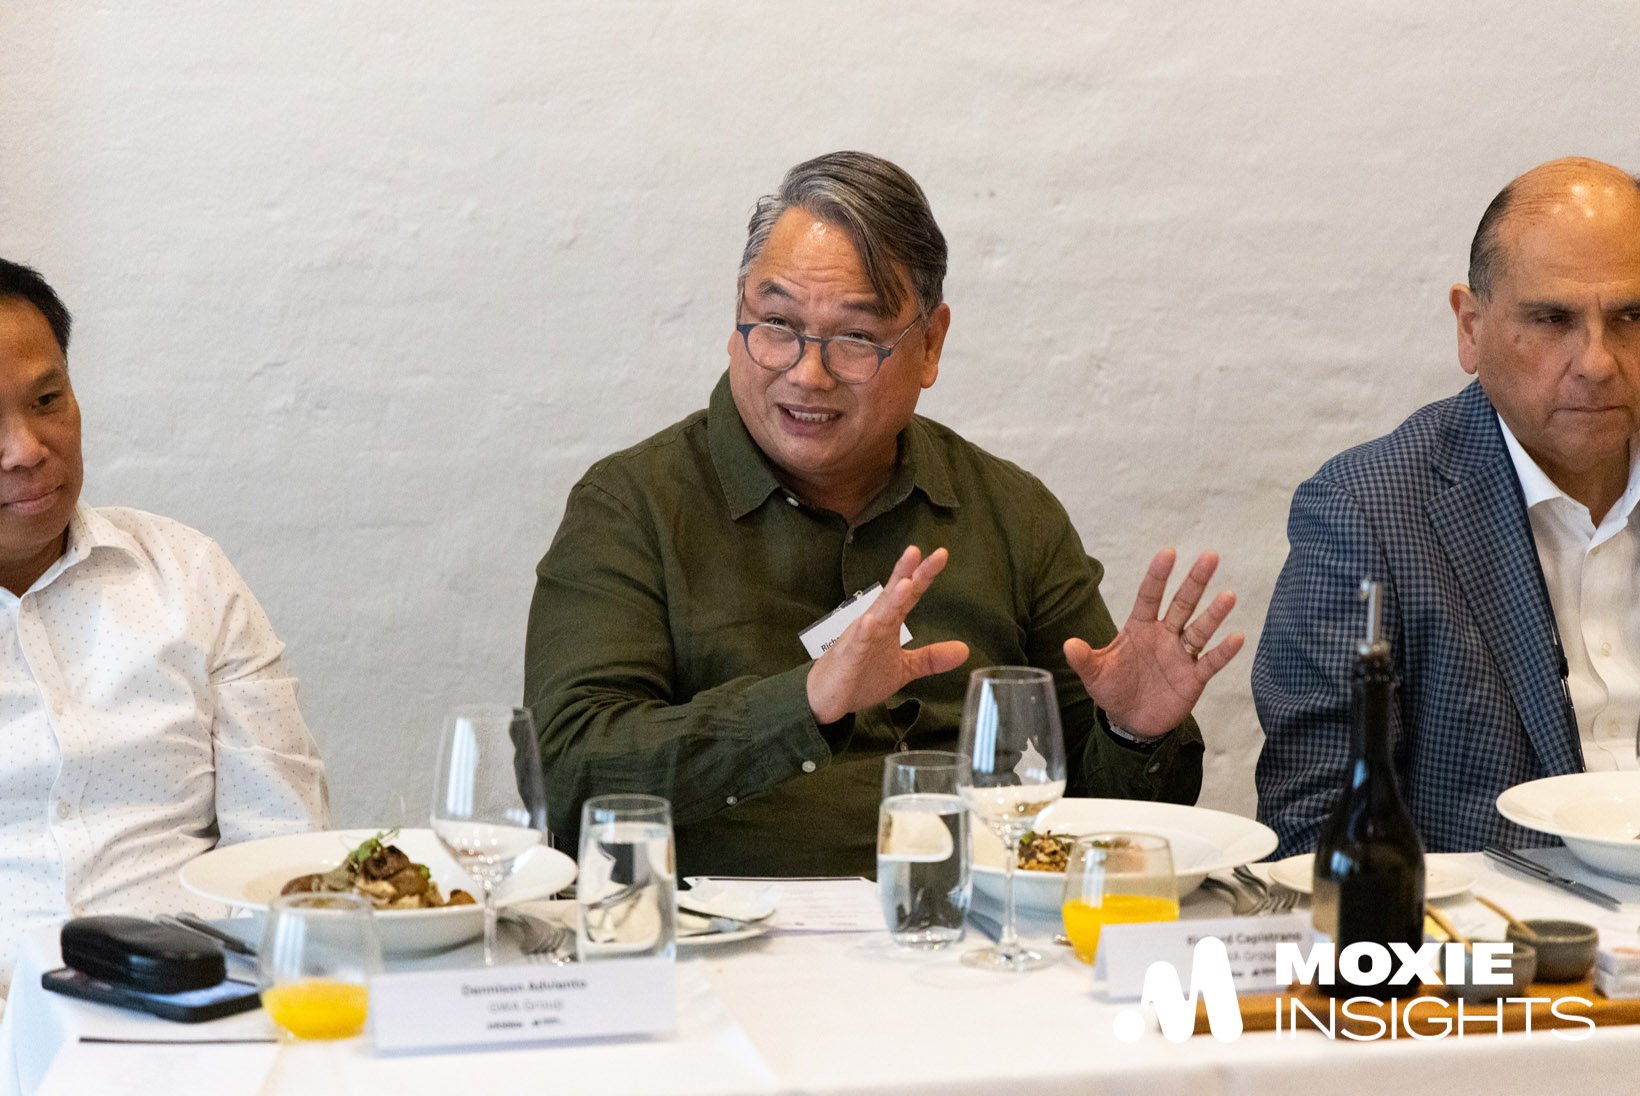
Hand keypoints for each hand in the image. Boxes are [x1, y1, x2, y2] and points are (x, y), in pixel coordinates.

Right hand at [806, 546, 970, 724]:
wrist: (827, 698)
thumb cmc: (862, 676)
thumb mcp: (904, 668)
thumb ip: (931, 658)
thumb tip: (964, 650)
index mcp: (888, 623)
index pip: (908, 595)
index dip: (923, 575)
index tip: (940, 554)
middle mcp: (874, 624)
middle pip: (892, 595)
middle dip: (904, 573)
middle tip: (917, 551)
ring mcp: (859, 639)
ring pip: (876, 614)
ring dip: (889, 599)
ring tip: (904, 583)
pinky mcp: (847, 658)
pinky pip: (856, 644)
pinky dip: (862, 632)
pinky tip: (869, 621)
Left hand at [1062, 548, 1242, 737]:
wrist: (1131, 721)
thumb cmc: (1113, 689)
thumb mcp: (1094, 675)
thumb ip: (1084, 660)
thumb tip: (1068, 645)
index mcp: (1139, 628)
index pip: (1150, 596)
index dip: (1158, 575)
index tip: (1168, 552)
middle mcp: (1163, 635)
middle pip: (1182, 604)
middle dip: (1195, 581)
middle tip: (1210, 556)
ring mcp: (1180, 655)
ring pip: (1200, 629)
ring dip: (1214, 613)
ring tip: (1229, 595)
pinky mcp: (1193, 678)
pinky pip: (1211, 662)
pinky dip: (1224, 651)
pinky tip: (1238, 637)